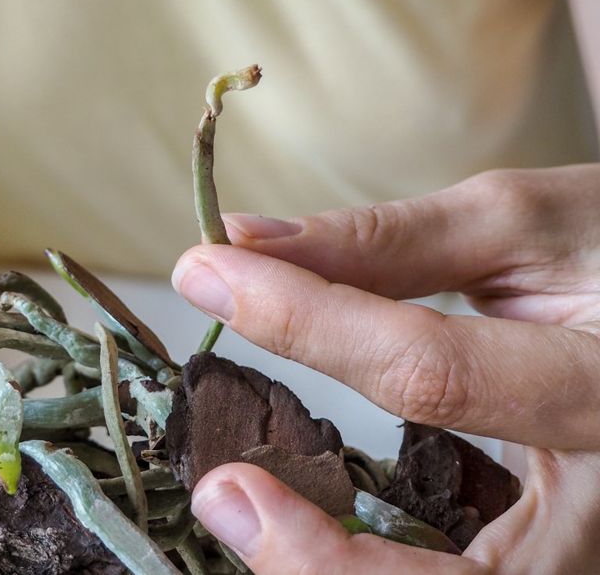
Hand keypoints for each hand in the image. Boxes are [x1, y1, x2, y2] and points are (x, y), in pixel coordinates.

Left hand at [172, 164, 599, 572]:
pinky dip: (376, 570)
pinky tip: (315, 530)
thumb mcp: (521, 226)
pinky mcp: (559, 553)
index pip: (430, 372)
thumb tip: (247, 245)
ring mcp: (590, 547)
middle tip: (222, 493)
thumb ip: (384, 243)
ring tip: (250, 514)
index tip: (205, 277)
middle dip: (319, 553)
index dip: (302, 323)